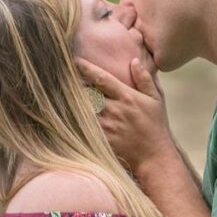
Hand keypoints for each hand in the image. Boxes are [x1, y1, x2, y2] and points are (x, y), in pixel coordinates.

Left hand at [75, 57, 174, 174]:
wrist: (154, 156)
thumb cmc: (154, 126)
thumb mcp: (155, 99)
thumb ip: (144, 79)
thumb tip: (133, 61)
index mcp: (126, 96)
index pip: (101, 78)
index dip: (86, 68)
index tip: (75, 61)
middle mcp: (114, 109)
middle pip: (86, 93)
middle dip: (75, 86)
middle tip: (64, 79)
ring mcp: (106, 125)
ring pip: (82, 109)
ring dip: (73, 103)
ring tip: (61, 97)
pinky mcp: (101, 139)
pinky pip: (83, 127)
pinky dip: (75, 121)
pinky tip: (68, 118)